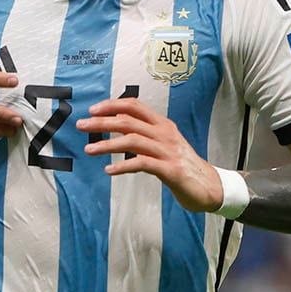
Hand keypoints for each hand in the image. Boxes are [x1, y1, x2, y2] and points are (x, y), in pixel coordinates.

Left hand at [77, 98, 223, 212]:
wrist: (209, 186)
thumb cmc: (181, 164)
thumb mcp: (163, 143)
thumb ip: (144, 133)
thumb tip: (116, 125)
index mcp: (162, 124)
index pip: (134, 106)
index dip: (112, 105)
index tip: (92, 110)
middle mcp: (164, 133)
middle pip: (128, 121)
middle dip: (101, 123)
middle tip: (81, 126)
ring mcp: (168, 151)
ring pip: (132, 141)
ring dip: (107, 144)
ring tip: (89, 150)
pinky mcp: (170, 169)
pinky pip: (142, 164)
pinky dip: (123, 166)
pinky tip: (109, 170)